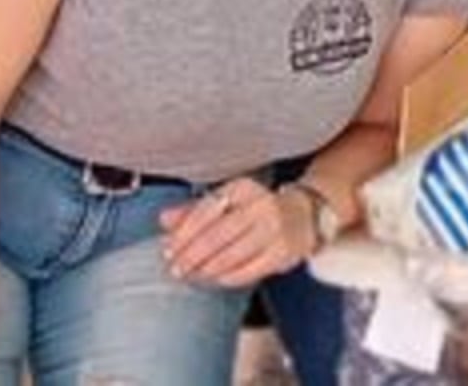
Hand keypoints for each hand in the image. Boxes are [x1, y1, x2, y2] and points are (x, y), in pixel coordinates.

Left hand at [158, 177, 315, 288]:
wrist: (304, 216)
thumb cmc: (256, 210)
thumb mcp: (227, 202)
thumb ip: (193, 211)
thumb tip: (163, 219)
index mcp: (242, 188)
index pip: (206, 210)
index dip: (183, 233)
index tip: (168, 249)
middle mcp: (260, 206)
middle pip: (216, 236)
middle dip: (191, 256)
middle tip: (176, 268)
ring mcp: (274, 231)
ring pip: (230, 256)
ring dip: (204, 270)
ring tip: (191, 275)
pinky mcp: (282, 253)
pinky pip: (246, 272)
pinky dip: (225, 277)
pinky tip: (213, 278)